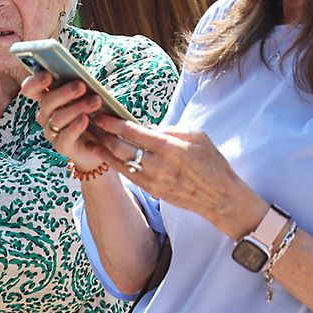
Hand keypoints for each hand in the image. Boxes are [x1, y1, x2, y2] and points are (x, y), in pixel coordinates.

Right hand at [21, 73, 117, 170]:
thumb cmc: (93, 114)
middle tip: (81, 86)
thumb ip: (80, 86)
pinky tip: (85, 119)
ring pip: (57, 118)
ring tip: (95, 101)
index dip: (35, 82)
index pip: (31, 89)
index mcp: (48, 99)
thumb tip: (80, 77)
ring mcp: (52, 132)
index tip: (48, 76)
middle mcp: (46, 115)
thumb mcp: (87, 97)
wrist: (102, 143)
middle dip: (64, 92)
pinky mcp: (62, 146)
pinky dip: (75, 127)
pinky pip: (65, 136)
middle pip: (47, 102)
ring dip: (77, 108)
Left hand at [91, 114, 266, 240]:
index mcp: (169, 146)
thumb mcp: (196, 137)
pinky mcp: (151, 190)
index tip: (102, 115)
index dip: (113, 122)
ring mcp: (152, 179)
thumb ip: (169, 130)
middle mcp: (157, 164)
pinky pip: (126, 174)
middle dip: (104, 134)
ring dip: (105, 149)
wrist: (219, 197)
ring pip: (119, 162)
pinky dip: (114, 163)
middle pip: (120, 147)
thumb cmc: (211, 162)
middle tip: (93, 123)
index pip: (133, 131)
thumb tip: (146, 126)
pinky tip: (106, 155)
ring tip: (94, 137)